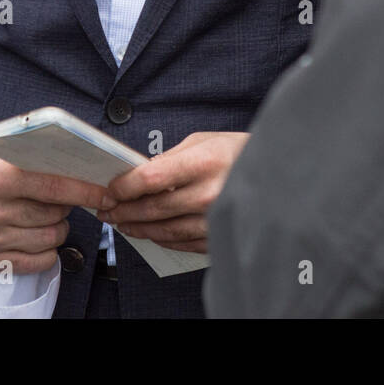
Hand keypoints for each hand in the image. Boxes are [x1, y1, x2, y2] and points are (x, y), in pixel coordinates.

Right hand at [0, 141, 116, 273]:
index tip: (105, 194)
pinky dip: (47, 251)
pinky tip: (40, 235)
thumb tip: (82, 163)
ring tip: (47, 216)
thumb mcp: (4, 148)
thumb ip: (38, 155)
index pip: (54, 188)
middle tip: (59, 199)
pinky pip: (35, 262)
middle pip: (54, 216)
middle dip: (65, 207)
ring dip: (57, 228)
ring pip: (48, 239)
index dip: (85, 192)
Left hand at [98, 131, 248, 252]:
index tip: (110, 189)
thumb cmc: (239, 152)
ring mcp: (215, 219)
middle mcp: (209, 194)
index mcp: (204, 163)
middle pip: (153, 208)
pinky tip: (150, 233)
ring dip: (138, 228)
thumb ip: (170, 158)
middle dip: (122, 210)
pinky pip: (183, 243)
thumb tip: (140, 173)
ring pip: (165, 230)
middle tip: (106, 209)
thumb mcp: (204, 141)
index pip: (150, 178)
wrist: (278, 174)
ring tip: (121, 223)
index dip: (124, 186)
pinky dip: (162, 239)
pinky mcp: (220, 236)